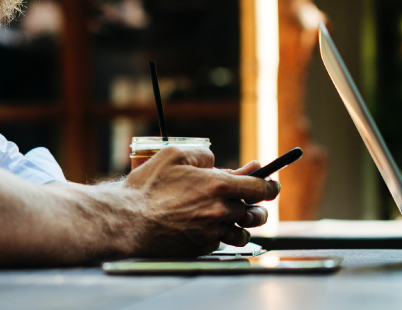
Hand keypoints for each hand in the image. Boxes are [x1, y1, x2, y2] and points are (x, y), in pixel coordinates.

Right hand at [118, 147, 279, 256]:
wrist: (127, 221)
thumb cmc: (148, 187)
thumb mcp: (174, 155)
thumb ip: (202, 154)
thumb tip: (216, 161)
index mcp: (218, 185)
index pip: (260, 188)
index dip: (271, 185)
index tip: (273, 184)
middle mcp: (220, 211)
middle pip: (254, 212)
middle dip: (256, 206)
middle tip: (251, 201)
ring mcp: (212, 232)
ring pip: (241, 232)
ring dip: (243, 224)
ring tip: (235, 217)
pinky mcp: (201, 247)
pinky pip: (221, 242)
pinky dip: (221, 235)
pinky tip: (210, 226)